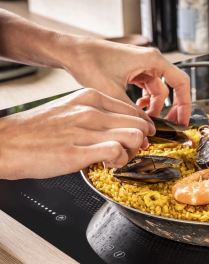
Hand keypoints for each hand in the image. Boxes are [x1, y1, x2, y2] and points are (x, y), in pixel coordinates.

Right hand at [0, 89, 150, 179]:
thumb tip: (120, 128)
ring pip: (134, 137)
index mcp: (89, 98)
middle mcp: (90, 111)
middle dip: (139, 142)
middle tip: (127, 152)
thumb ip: (96, 116)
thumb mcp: (69, 110)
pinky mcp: (77, 152)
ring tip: (117, 159)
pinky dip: (119, 162)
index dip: (140, 129)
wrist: (6, 143)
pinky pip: (117, 153)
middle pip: (139, 124)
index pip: (133, 111)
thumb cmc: (36, 130)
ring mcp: (84, 130)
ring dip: (132, 153)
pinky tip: (107, 165)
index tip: (134, 140)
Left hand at [64, 38, 190, 125]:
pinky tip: (138, 109)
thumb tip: (148, 131)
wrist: (71, 52)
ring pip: (159, 91)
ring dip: (156, 107)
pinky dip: (146, 101)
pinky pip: (148, 89)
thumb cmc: (89, 62)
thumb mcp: (114, 93)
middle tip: (170, 126)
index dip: (185, 104)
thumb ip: (133, 114)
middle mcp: (150, 61)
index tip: (182, 121)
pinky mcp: (134, 71)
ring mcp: (142, 66)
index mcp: (152, 60)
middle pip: (172, 88)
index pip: (180, 83)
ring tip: (147, 121)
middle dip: (172, 108)